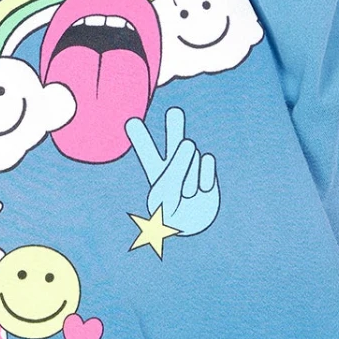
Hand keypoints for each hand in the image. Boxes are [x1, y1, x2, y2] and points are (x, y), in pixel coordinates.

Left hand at [125, 105, 219, 236]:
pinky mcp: (207, 170)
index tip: (131, 119)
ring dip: (190, 176)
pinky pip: (207, 161)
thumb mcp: (165, 198)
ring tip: (188, 194)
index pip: (147, 150)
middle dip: (174, 126)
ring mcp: (191, 166)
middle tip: (174, 112)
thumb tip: (189, 142)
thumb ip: (174, 170)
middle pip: (174, 140)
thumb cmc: (173, 217)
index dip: (140, 135)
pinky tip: (202, 189)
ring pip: (191, 155)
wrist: (193, 227)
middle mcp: (173, 164)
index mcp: (155, 171)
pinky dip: (205, 175)